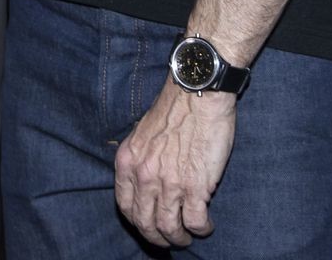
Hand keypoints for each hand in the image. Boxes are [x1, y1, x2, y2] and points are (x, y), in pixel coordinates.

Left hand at [114, 78, 236, 247]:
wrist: (198, 92)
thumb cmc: (174, 108)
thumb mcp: (142, 133)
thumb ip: (140, 159)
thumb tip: (145, 180)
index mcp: (128, 162)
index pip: (125, 207)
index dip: (137, 222)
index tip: (147, 226)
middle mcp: (144, 176)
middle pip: (145, 223)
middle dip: (157, 237)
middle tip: (169, 240)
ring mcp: (169, 183)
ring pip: (170, 227)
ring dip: (180, 238)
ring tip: (188, 236)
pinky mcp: (196, 186)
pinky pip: (195, 220)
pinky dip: (201, 228)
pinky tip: (206, 225)